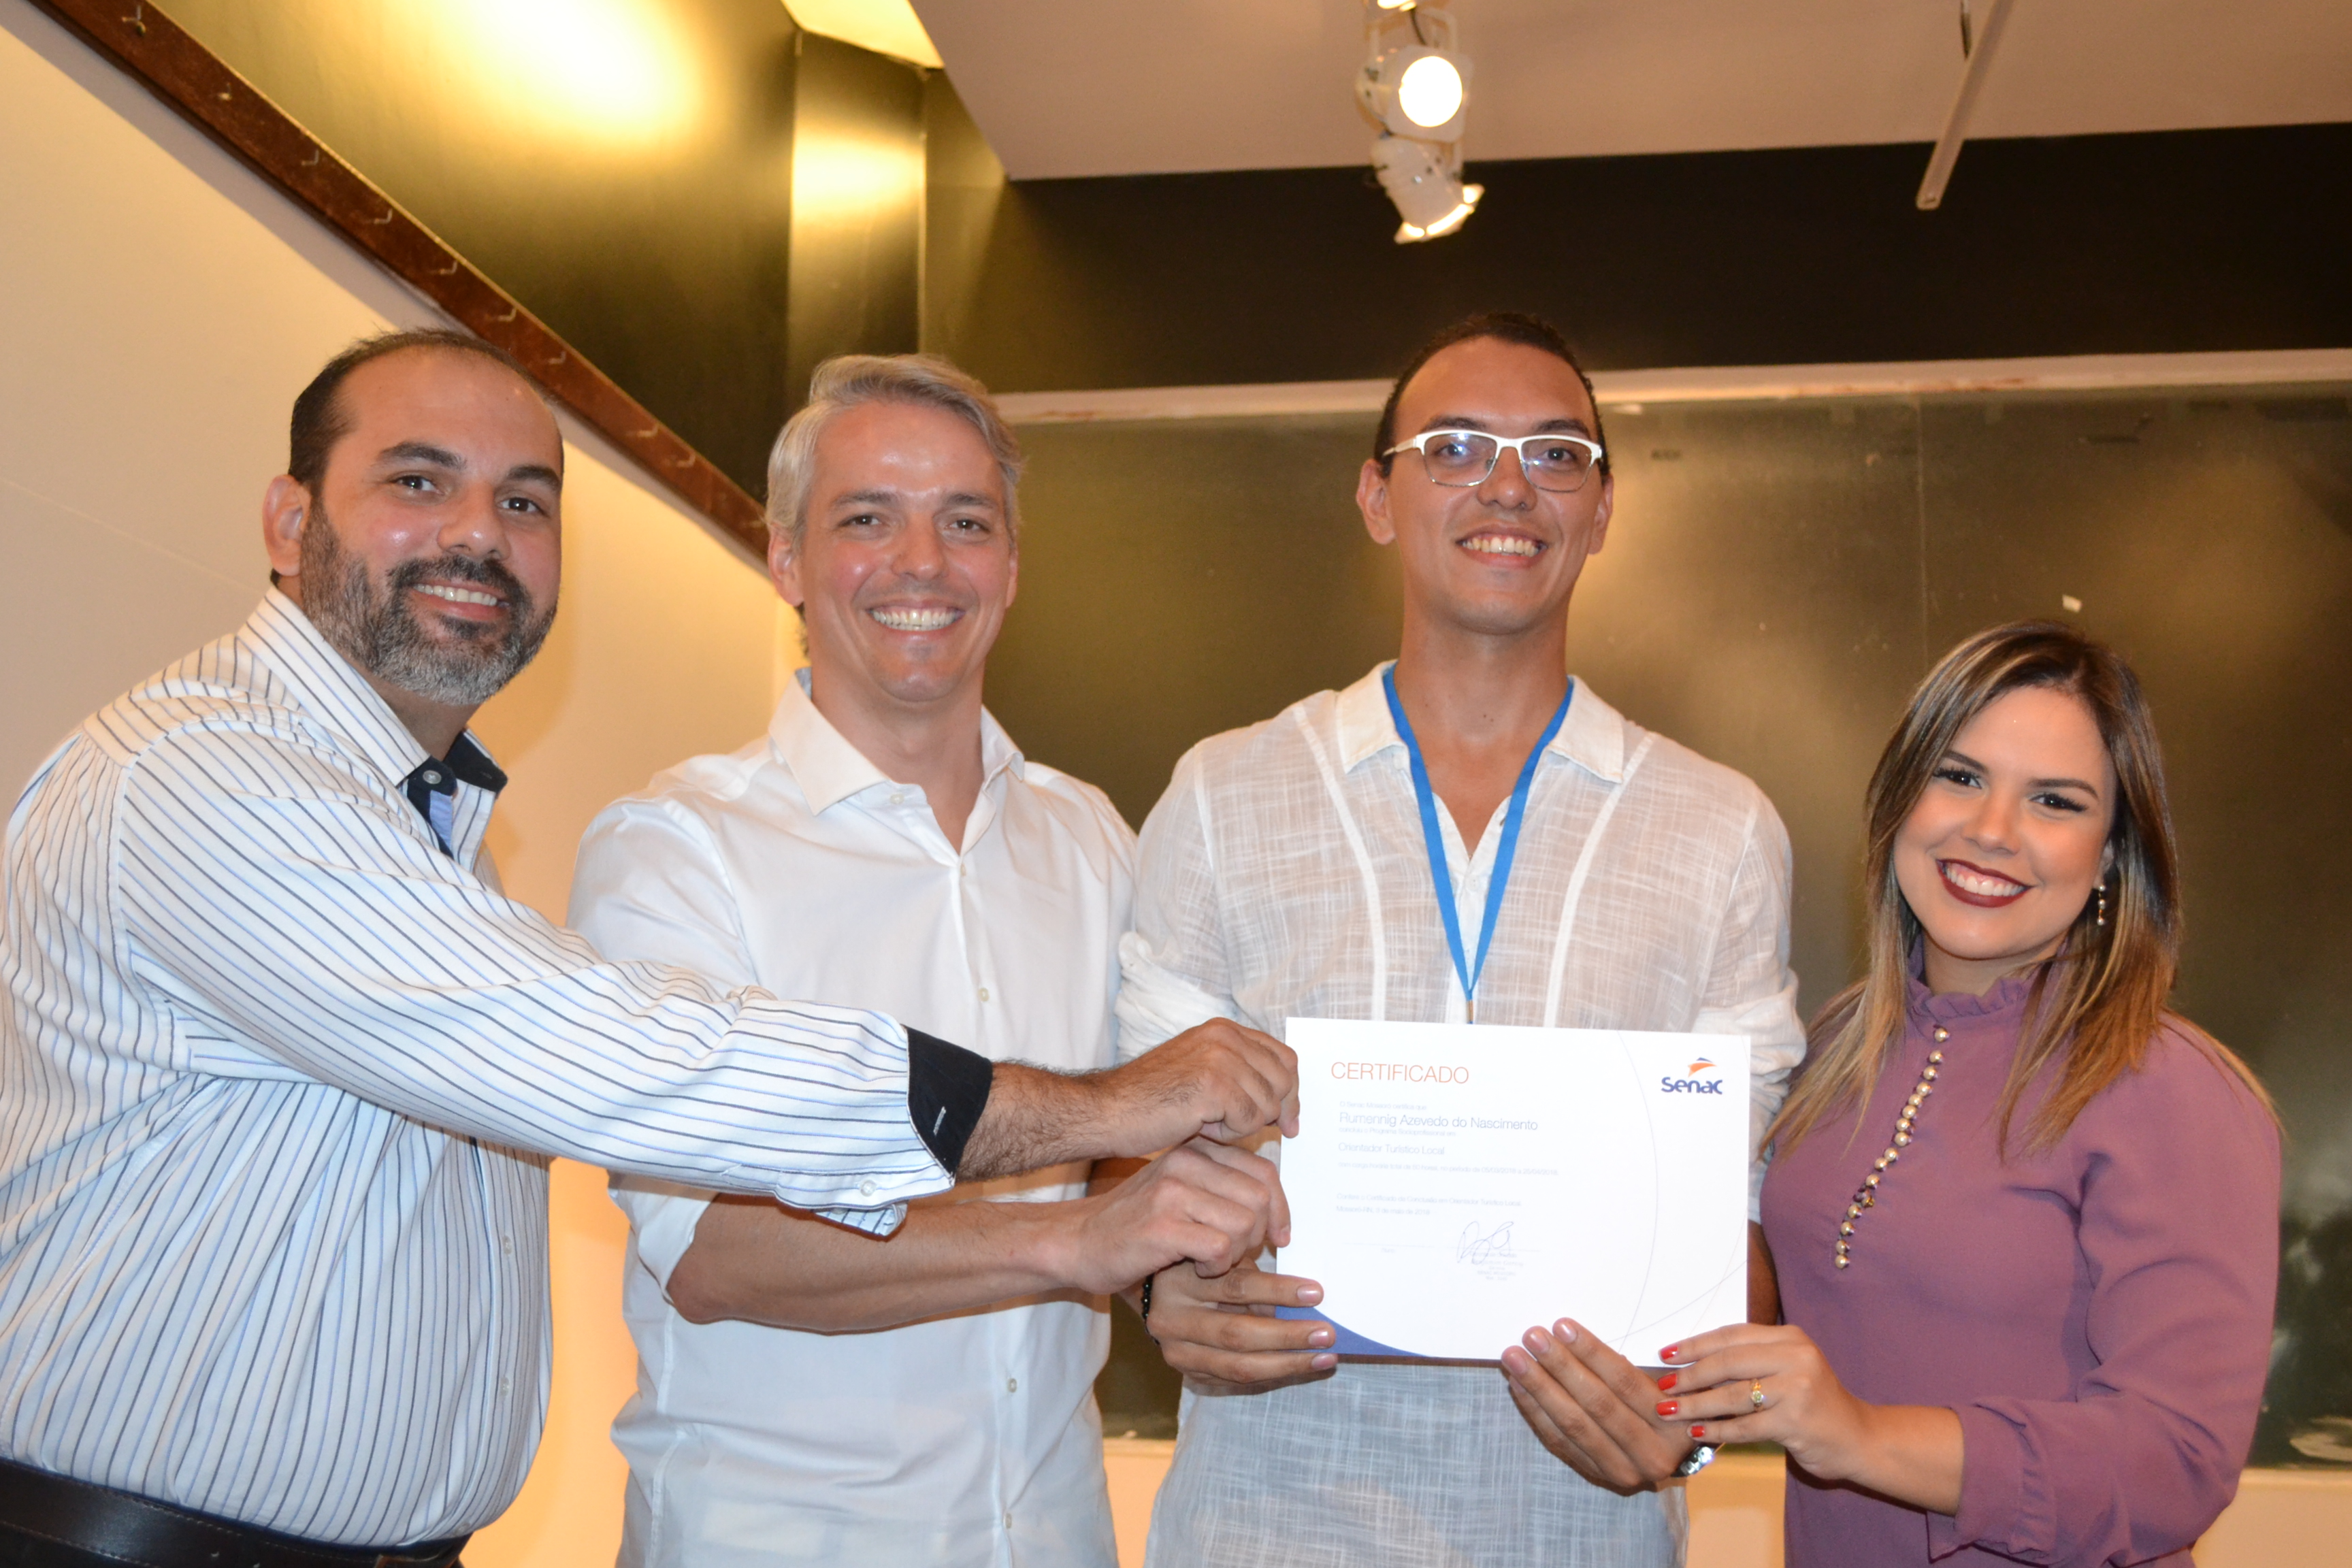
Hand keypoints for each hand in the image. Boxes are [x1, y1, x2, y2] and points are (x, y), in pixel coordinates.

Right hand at [1054, 1140, 1289, 1293]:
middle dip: (1258, 1235)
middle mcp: (1186, 1161)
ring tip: (1213, 1261)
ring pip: (1245, 1222)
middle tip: (1236, 1254)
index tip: (1278, 1236)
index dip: (1279, 1208)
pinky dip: (1218, 1266)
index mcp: (1196, 1149)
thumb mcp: (1183, 1191)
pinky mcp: (1163, 1224)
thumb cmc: (1137, 1224)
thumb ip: (1225, 1188)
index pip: (1263, 1170)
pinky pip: (1222, 1247)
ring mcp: (1173, 1191)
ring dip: (1238, 1253)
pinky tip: (1199, 1269)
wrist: (1079, 1242)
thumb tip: (1278, 1211)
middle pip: (1259, 1197)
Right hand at [1094, 1020, 1300, 1151]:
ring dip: (1243, 1124)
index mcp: (1224, 1030)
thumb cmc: (1150, 1101)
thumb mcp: (1200, 1072)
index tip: (1287, 1122)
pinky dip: (1228, 1133)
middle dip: (1271, 1112)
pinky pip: (1249, 1121)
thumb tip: (1286, 1103)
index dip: (1289, 1092)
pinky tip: (1199, 1126)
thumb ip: (1239, 1074)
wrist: (1107, 1111)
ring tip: (1206, 1122)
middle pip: (1283, 1081)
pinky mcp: (1215, 1084)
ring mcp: (1220, 1058)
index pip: (1284, 1057)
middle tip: (1238, 1127)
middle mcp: (1225, 1037)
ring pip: (1268, 1104)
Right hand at [1131, 1258, 1336, 1387]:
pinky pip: (1234, 1380)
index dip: (1279, 1291)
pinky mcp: (1186, 1373)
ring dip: (1287, 1363)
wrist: (1151, 1292)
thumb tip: (1304, 1302)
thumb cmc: (1196, 1266)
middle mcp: (1171, 1320)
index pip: (1236, 1287)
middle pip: (1237, 1333)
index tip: (1316, 1293)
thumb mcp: (1219, 1260)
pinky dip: (1270, 1375)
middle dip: (1288, 1336)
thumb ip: (1252, 1277)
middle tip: (1327, 1334)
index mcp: (1180, 1281)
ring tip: (1323, 1358)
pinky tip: (1299, 1367)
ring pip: (1237, 1366)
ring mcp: (1175, 1352)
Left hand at [1498, 1318, 1693, 1492]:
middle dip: (1560, 1366)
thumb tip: (1573, 1335)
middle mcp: (1651, 1454)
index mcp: (1675, 1425)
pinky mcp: (1596, 1475)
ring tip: (1515, 1358)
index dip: (1592, 1353)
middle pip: (1597, 1404)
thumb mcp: (1664, 1385)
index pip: (1626, 1383)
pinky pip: (1559, 1440)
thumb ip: (1633, 1367)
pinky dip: (1537, 1410)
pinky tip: (1520, 1385)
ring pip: (1573, 1424)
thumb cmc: (1665, 1406)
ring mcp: (1622, 1470)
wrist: (1668, 1455)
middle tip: (1532, 1337)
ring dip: (1540, 1387)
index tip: (1562, 1326)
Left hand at [1656, 1323, 1871, 1481]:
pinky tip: (1697, 1433)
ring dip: (1696, 1405)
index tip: (1665, 1354)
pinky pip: (1745, 1426)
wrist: (1859, 1438)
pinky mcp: (1796, 1421)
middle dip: (1690, 1375)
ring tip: (1670, 1411)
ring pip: (1733, 1395)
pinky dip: (1717, 1430)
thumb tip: (1691, 1362)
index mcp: (1790, 1337)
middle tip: (1663, 1387)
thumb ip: (1751, 1360)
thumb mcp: (1788, 1369)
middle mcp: (1795, 1357)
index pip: (1732, 1335)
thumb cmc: (1813, 1403)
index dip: (1694, 1344)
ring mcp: (1797, 1389)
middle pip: (1728, 1362)